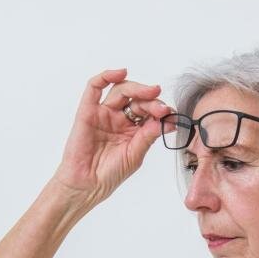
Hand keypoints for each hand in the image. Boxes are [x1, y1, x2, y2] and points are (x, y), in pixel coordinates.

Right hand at [51, 68, 175, 207]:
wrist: (88, 185)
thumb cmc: (110, 174)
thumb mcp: (136, 154)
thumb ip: (149, 135)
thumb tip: (169, 120)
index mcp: (133, 129)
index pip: (148, 112)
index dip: (160, 110)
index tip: (170, 114)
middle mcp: (119, 119)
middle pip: (137, 99)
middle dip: (151, 100)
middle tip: (161, 106)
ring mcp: (104, 114)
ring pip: (121, 90)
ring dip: (138, 88)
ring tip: (151, 92)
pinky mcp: (87, 111)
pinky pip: (94, 88)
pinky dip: (106, 76)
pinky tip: (121, 72)